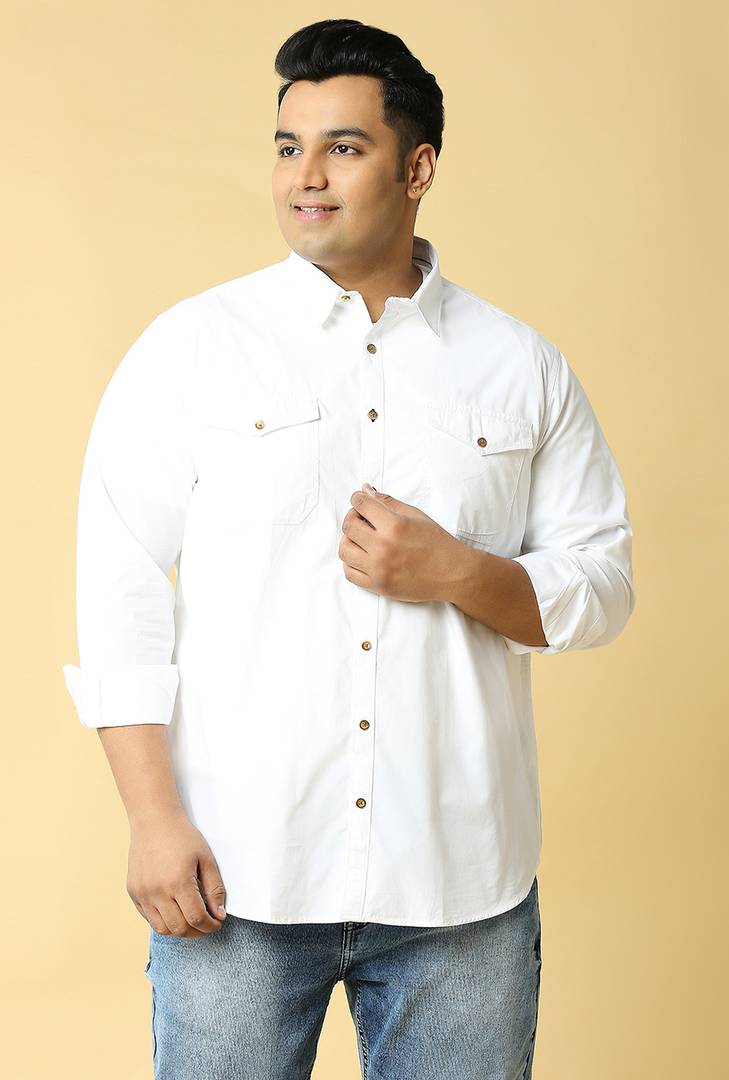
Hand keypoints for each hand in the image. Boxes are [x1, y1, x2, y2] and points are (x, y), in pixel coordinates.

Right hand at [127, 808, 227, 936]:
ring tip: (190, 919)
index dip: (210, 926)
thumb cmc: (182, 836)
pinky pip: (148, 918)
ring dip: (179, 929)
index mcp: (178, 882)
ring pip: (162, 928)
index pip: (196, 919)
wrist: (153, 820)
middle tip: (206, 924)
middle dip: (197, 931)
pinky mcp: (133, 892)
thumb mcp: (205, 859)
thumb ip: (215, 889)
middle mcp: (157, 892)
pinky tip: (174, 910)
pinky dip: (163, 920)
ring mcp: (142, 894)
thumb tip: (219, 915)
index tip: (217, 922)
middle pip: (179, 928)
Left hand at [338, 482, 462, 602]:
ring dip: (349, 540)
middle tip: (362, 518)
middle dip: (352, 517)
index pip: (361, 504)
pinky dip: (351, 562)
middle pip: (349, 526)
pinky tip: (362, 556)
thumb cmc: (437, 542)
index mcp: (394, 525)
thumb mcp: (415, 515)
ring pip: (344, 550)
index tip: (360, 500)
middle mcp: (383, 547)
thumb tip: (366, 490)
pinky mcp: (378, 586)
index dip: (358, 498)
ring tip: (361, 538)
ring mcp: (379, 569)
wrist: (452, 574)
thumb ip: (388, 502)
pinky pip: (350, 573)